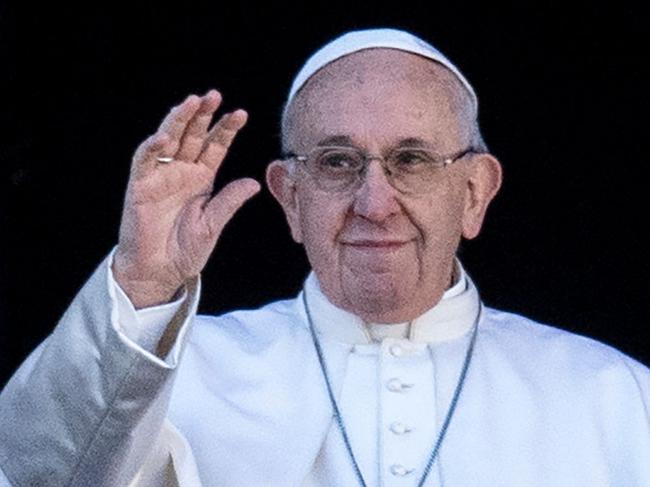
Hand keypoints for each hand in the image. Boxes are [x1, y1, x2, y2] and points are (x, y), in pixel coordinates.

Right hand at [113, 90, 259, 307]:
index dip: (226, 129)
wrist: (159, 271)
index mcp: (202, 178)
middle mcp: (182, 171)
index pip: (216, 146)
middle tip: (215, 95)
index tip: (241, 113)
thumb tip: (254, 182)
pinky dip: (153, 147)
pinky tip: (164, 136)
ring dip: (179, 120)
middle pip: (193, 135)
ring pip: (170, 139)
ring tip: (192, 102)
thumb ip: (229, 202)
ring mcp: (161, 175)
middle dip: (203, 115)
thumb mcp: (212, 225)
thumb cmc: (185, 250)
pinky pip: (145, 160)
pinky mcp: (140, 185)